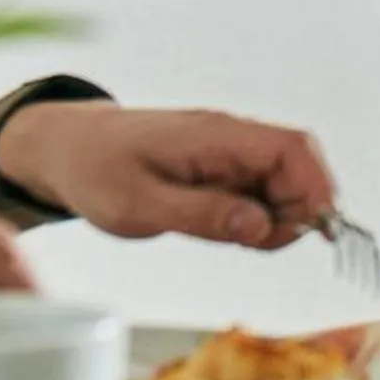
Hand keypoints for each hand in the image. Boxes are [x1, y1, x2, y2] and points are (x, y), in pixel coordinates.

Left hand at [0, 103, 336, 249]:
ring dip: (277, 215)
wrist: (64, 149)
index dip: (315, 187)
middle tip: (261, 244)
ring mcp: (227, 151)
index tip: (315, 229)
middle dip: (298, 208)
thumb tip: (260, 225)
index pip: (292, 149)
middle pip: (297, 165)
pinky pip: (258, 188)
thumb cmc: (95, 170)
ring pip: (282, 180)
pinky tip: (229, 230)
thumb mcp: (139, 206)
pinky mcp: (220, 166)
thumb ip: (202, 215)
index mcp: (216, 136)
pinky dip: (258, 214)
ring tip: (234, 238)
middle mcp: (231, 138)